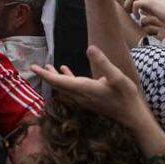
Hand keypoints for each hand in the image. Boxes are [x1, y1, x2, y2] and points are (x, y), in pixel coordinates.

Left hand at [30, 46, 146, 127]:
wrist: (131, 116)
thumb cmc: (126, 96)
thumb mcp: (117, 77)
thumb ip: (103, 62)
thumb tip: (90, 47)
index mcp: (84, 88)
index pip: (59, 81)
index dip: (45, 74)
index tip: (33, 68)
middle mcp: (80, 95)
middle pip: (58, 85)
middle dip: (45, 75)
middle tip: (33, 67)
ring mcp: (84, 98)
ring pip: (64, 87)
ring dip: (54, 77)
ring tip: (46, 67)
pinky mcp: (88, 99)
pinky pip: (72, 88)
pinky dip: (66, 79)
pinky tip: (65, 70)